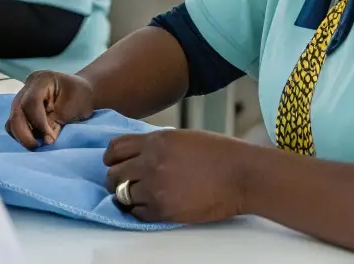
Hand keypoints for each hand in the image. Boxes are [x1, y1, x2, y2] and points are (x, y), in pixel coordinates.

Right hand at [6, 70, 95, 147]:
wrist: (81, 93)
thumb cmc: (80, 97)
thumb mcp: (73, 109)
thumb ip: (56, 123)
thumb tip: (45, 141)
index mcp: (42, 79)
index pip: (31, 102)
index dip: (38, 122)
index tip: (50, 137)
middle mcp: (28, 86)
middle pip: (17, 112)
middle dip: (25, 133)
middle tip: (38, 147)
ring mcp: (22, 97)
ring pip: (12, 120)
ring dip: (22, 136)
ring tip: (37, 144)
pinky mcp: (21, 109)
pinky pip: (14, 124)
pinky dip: (22, 134)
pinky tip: (34, 139)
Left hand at [104, 130, 250, 223]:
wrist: (241, 175)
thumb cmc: (219, 153)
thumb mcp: (182, 138)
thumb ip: (157, 145)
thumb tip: (137, 156)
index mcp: (156, 141)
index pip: (115, 149)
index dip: (112, 158)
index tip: (115, 164)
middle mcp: (150, 163)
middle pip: (113, 175)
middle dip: (116, 179)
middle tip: (125, 184)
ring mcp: (155, 188)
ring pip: (122, 196)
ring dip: (127, 197)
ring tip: (140, 196)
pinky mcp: (163, 211)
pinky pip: (137, 213)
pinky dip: (140, 211)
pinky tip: (152, 205)